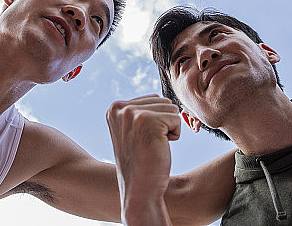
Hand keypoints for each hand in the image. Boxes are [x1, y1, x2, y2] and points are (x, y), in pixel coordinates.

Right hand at [106, 95, 179, 223]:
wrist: (139, 191)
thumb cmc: (141, 163)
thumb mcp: (132, 131)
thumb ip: (141, 112)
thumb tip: (163, 99)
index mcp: (114, 108)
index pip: (153, 99)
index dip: (155, 122)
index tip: (141, 140)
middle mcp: (120, 108)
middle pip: (163, 101)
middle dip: (163, 124)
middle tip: (148, 145)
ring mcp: (133, 114)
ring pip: (171, 109)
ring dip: (169, 129)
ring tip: (153, 146)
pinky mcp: (148, 121)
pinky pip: (177, 119)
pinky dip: (175, 135)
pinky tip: (159, 148)